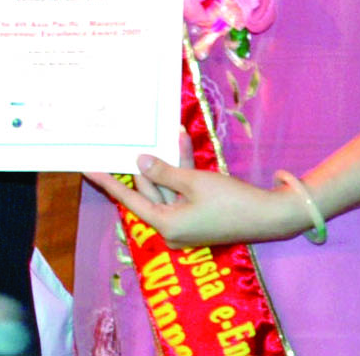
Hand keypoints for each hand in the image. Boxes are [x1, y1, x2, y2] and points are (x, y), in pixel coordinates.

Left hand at [86, 150, 311, 247]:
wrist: (273, 216)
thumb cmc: (232, 201)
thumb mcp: (193, 182)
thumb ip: (163, 172)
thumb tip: (138, 162)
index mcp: (165, 224)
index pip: (127, 198)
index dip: (107, 181)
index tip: (86, 168)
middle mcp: (172, 227)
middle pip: (149, 190)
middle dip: (147, 162)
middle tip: (131, 139)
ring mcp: (186, 223)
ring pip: (168, 186)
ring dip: (170, 160)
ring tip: (168, 132)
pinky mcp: (199, 215)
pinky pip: (183, 190)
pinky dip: (184, 170)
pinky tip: (183, 141)